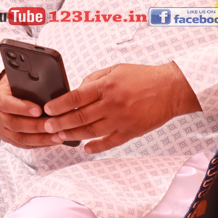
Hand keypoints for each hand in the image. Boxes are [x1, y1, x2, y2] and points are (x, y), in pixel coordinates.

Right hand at [0, 74, 60, 147]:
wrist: (7, 93)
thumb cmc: (17, 84)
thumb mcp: (19, 78)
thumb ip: (29, 82)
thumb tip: (47, 86)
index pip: (7, 104)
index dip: (22, 108)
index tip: (39, 110)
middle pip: (15, 124)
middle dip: (36, 126)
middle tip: (53, 125)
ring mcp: (1, 128)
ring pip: (20, 138)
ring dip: (40, 139)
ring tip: (57, 136)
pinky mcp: (8, 138)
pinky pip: (23, 144)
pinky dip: (39, 143)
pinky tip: (52, 141)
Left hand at [41, 63, 200, 153]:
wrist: (170, 89)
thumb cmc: (143, 77)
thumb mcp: (116, 69)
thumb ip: (94, 79)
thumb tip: (77, 91)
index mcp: (107, 86)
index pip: (77, 96)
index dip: (60, 104)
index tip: (48, 109)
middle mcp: (112, 103)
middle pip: (80, 116)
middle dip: (60, 123)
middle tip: (47, 127)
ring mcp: (121, 119)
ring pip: (91, 131)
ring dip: (73, 135)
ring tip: (60, 137)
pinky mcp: (131, 131)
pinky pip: (110, 142)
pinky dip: (96, 147)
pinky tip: (85, 148)